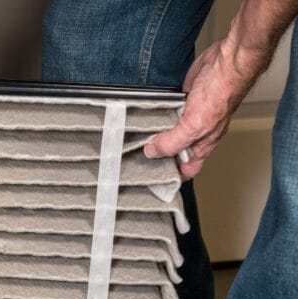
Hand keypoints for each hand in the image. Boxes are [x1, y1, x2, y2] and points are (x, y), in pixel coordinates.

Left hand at [144, 39, 267, 179]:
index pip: (188, 169)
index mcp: (202, 143)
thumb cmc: (220, 93)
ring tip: (132, 140)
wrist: (224, 62)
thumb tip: (152, 152)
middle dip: (157, 155)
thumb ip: (173, 142)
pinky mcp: (180, 101)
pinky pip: (165, 113)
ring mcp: (187, 117)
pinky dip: (154, 116)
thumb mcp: (194, 125)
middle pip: (174, 151)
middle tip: (135, 158)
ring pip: (167, 132)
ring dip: (152, 135)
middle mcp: (195, 132)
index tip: (153, 178)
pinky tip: (141, 119)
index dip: (173, 176)